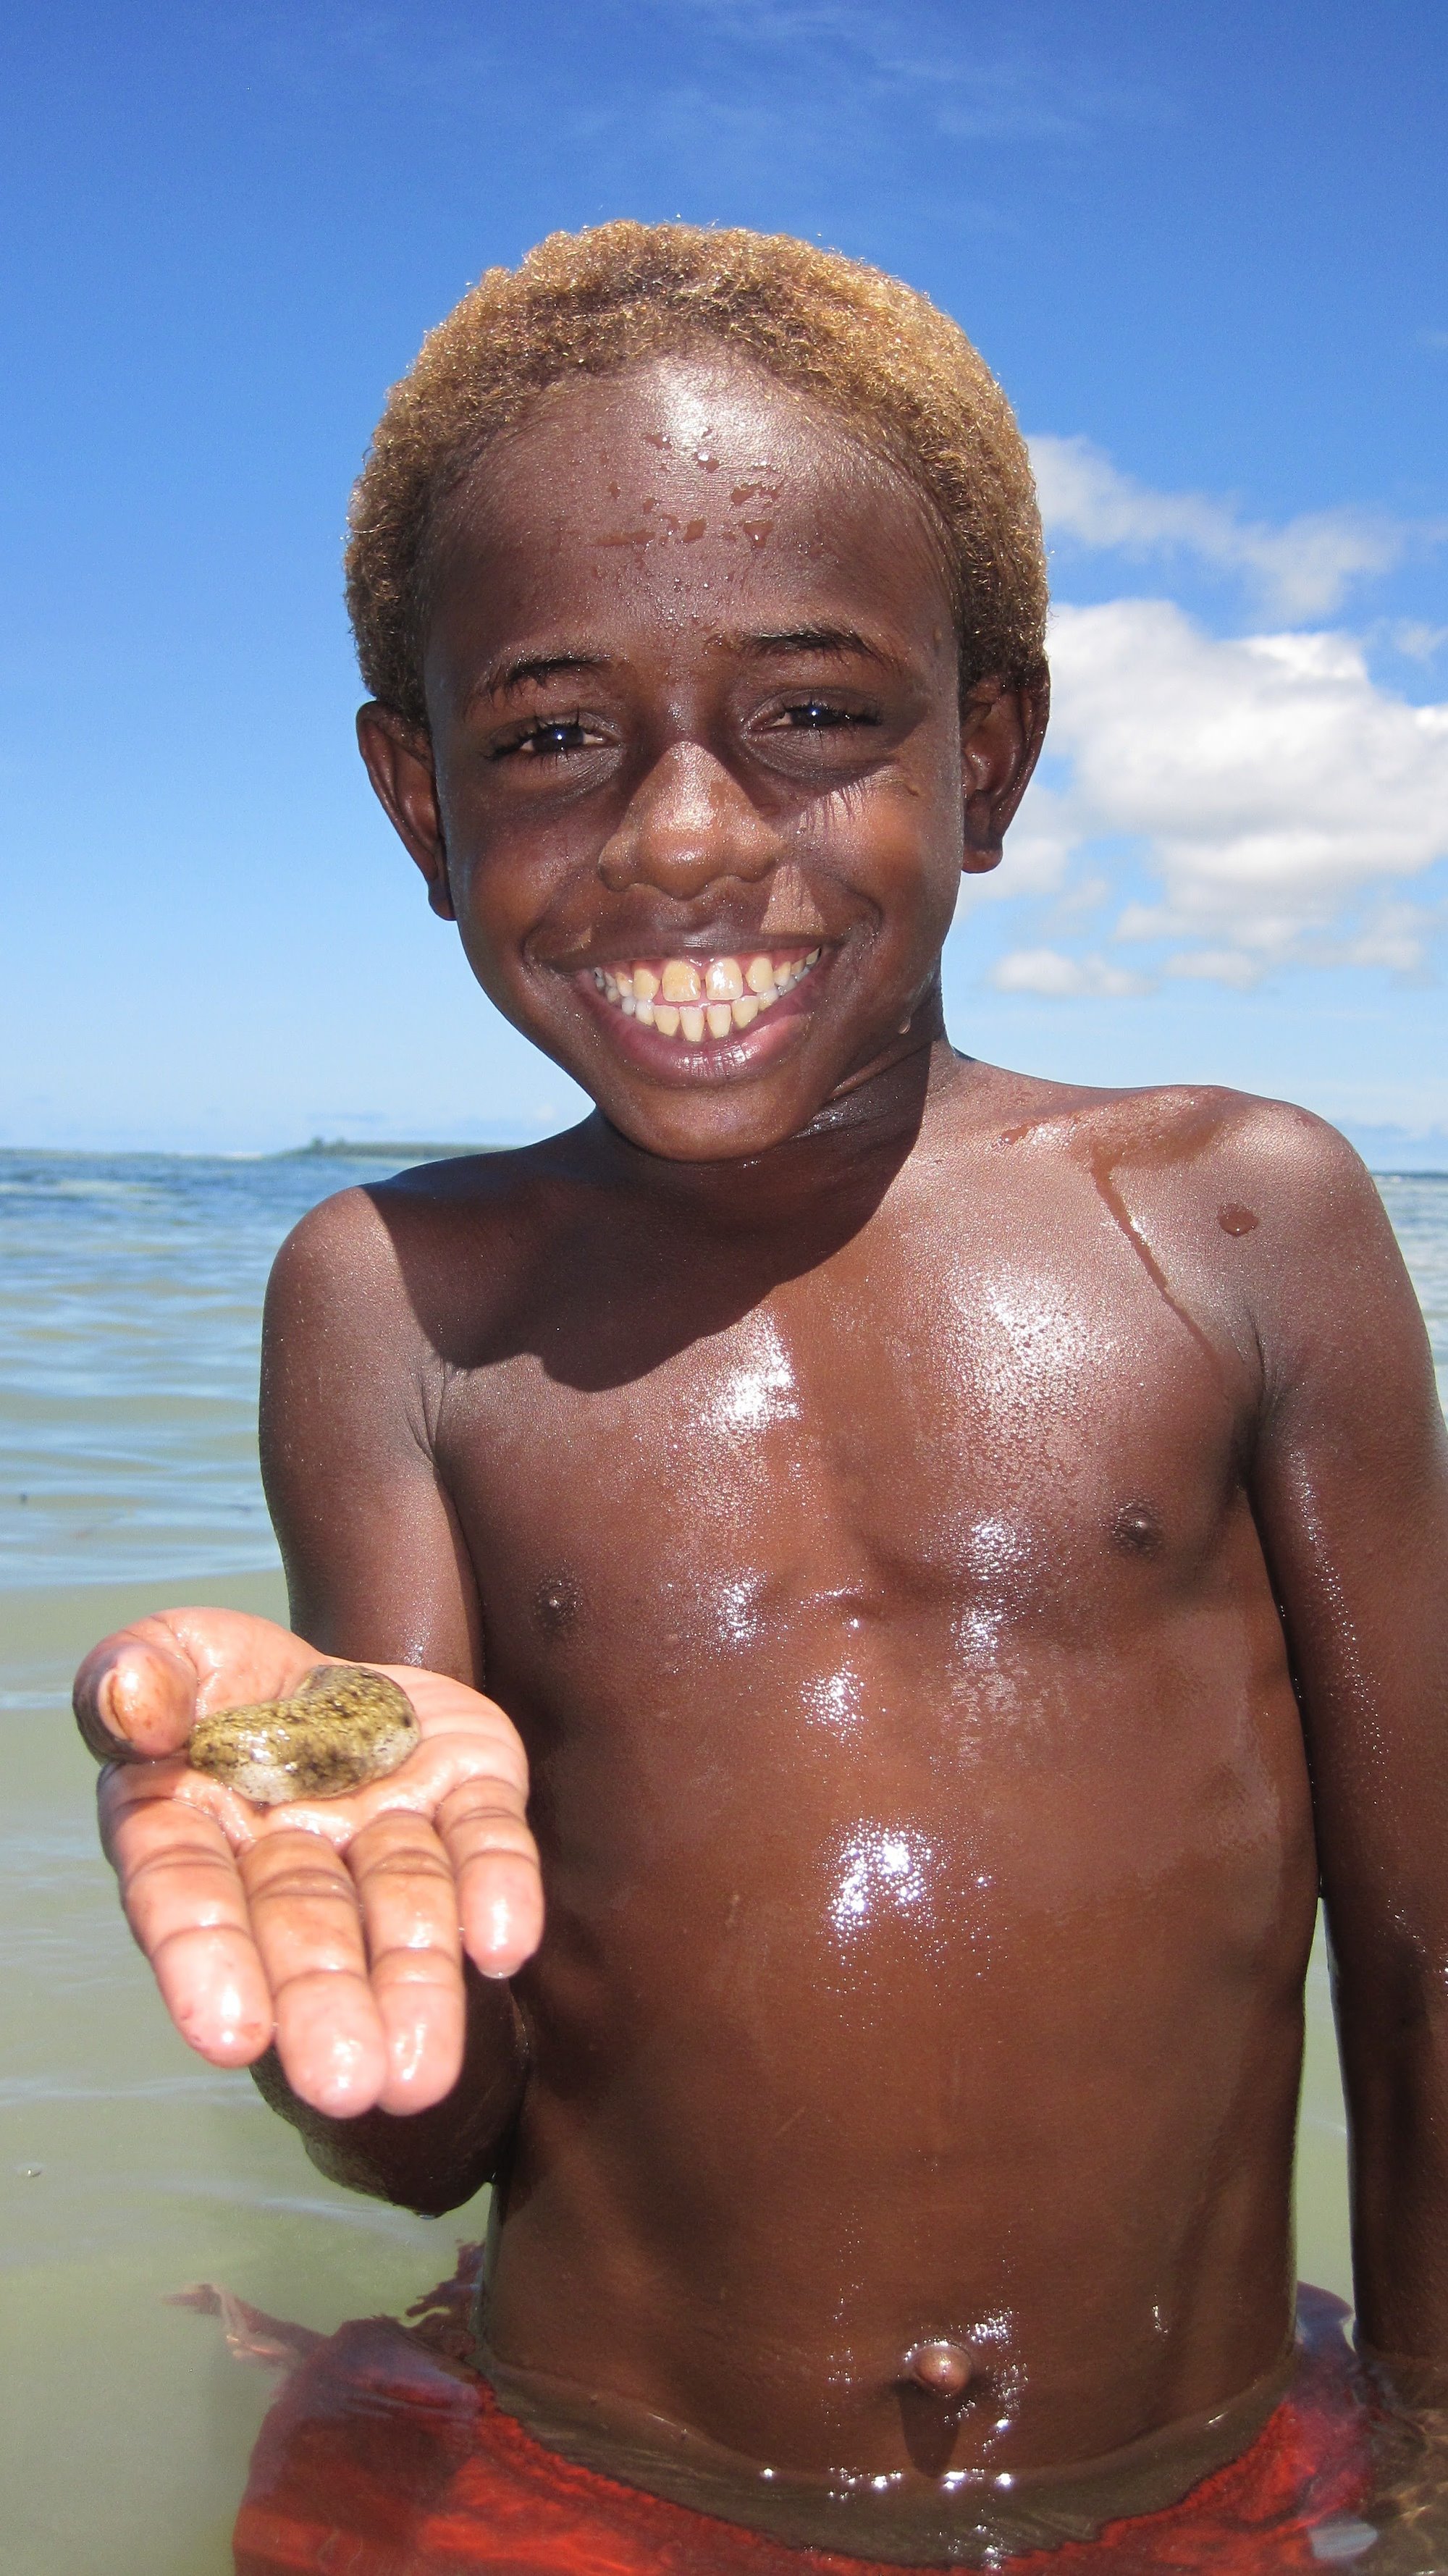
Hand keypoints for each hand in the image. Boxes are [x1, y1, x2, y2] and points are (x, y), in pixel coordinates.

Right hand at [74, 1608, 542, 2118]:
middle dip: (327, 2000)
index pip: (190, 1897)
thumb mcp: (158, 1655)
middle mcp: (292, 1847)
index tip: (231, 2037)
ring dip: (416, 1983)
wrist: (317, 1666)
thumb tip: (135, 1709)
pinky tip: (503, 1944)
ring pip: (403, 1905)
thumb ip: (131, 1678)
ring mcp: (385, 1823)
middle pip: (308, 1927)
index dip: (207, 1961)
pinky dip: (499, 1889)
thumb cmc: (213, 1680)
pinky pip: (487, 1839)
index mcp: (190, 1827)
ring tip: (424, 2073)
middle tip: (348, 2083)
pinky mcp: (467, 1785)